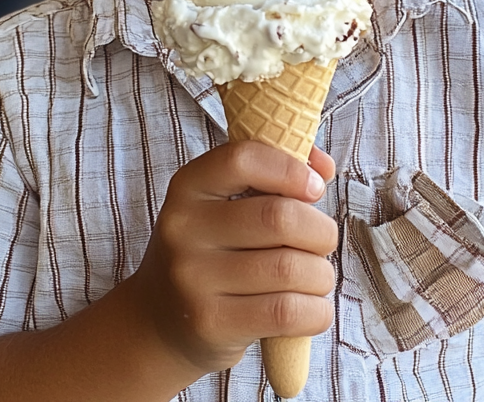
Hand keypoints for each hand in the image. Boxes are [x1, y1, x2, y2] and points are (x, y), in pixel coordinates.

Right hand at [126, 142, 337, 374]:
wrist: (159, 323)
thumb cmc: (212, 252)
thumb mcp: (223, 205)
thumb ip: (273, 175)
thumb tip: (324, 167)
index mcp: (188, 186)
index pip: (242, 159)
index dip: (290, 169)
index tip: (314, 189)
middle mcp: (183, 228)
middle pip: (278, 217)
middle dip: (320, 230)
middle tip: (323, 240)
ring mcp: (192, 278)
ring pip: (289, 268)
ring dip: (321, 274)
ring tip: (316, 276)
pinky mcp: (210, 323)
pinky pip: (285, 312)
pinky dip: (316, 310)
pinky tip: (312, 308)